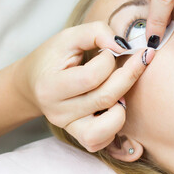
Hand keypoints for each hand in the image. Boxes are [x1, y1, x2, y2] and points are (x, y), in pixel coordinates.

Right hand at [16, 21, 154, 151]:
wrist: (33, 84)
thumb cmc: (53, 58)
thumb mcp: (68, 37)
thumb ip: (96, 33)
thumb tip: (123, 46)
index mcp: (50, 87)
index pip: (91, 77)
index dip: (108, 59)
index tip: (109, 50)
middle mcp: (58, 112)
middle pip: (105, 98)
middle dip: (129, 75)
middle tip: (140, 59)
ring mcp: (70, 127)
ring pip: (108, 126)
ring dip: (122, 105)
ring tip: (120, 90)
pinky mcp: (80, 137)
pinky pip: (104, 140)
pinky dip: (115, 125)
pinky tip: (114, 106)